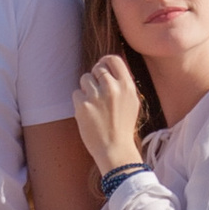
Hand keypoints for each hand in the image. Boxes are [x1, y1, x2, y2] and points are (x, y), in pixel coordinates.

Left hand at [74, 55, 143, 180]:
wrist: (114, 149)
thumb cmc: (123, 127)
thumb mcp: (132, 102)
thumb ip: (123, 84)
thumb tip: (110, 68)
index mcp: (127, 86)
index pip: (113, 60)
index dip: (105, 61)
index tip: (101, 67)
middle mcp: (112, 88)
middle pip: (97, 68)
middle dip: (95, 78)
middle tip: (97, 92)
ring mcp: (96, 96)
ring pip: (84, 78)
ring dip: (86, 89)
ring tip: (94, 105)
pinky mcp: (83, 106)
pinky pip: (76, 93)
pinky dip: (80, 102)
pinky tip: (88, 113)